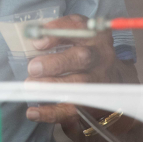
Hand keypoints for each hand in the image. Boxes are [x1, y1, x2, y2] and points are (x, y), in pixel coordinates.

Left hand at [23, 14, 137, 129]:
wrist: (112, 77)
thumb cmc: (87, 49)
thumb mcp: (77, 31)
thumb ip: (58, 28)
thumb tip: (36, 37)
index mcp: (96, 36)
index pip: (79, 30)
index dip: (58, 35)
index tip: (38, 42)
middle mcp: (101, 58)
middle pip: (82, 59)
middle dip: (56, 63)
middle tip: (33, 67)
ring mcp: (99, 82)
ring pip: (78, 86)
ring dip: (51, 87)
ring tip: (30, 86)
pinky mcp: (92, 104)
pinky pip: (72, 110)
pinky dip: (51, 112)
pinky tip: (33, 112)